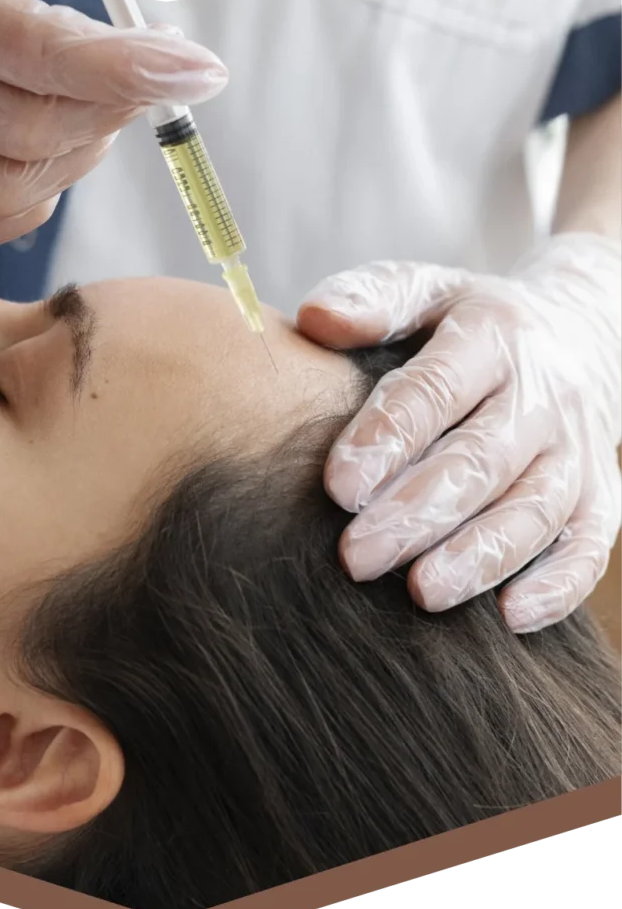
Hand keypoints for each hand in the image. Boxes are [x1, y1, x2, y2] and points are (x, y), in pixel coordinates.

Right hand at [0, 0, 227, 249]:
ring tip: (98, 113)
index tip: (198, 70)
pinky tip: (52, 161)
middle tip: (147, 79)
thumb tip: (158, 57)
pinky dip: (33, 203)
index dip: (124, 70)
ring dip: (79, 156)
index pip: (34, 52)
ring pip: (9, 186)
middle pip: (28, 131)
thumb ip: (60, 10)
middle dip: (111, 112)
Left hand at [297, 233, 621, 632]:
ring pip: (538, 508)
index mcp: (491, 337)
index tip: (338, 487)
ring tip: (422, 592)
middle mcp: (542, 394)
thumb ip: (373, 300)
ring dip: (482, 555)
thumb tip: (315, 316)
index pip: (437, 389)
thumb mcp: (427, 291)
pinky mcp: (602, 493)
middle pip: (483, 459)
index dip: (389, 437)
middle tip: (355, 556)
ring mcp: (578, 447)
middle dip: (419, 512)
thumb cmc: (470, 324)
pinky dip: (559, 585)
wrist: (575, 333)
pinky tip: (508, 618)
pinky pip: (591, 544)